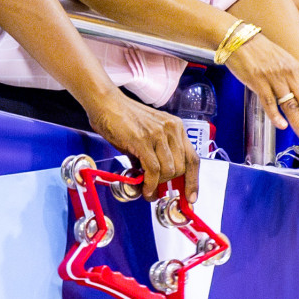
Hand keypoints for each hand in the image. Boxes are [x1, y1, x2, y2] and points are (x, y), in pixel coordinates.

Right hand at [82, 89, 197, 200]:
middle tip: (158, 191)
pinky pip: (153, 170)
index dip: (193, 180)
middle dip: (170, 184)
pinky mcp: (143, 140)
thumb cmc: (123, 118)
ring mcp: (158, 134)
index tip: (191, 196)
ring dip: (159, 185)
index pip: (193, 158)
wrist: (105, 102)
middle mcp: (171, 129)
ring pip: (169, 171)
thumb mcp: (147, 134)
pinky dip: (150, 184)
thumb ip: (155, 154)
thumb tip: (156, 180)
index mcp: (175, 127)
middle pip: (182, 167)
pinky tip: (144, 188)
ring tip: (148, 189)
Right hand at [222, 32, 298, 148]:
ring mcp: (274, 78)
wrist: (239, 39)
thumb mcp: (287, 63)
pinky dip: (275, 115)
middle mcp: (289, 74)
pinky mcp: (258, 81)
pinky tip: (281, 126)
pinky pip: (269, 101)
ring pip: (290, 105)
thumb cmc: (262, 52)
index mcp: (298, 71)